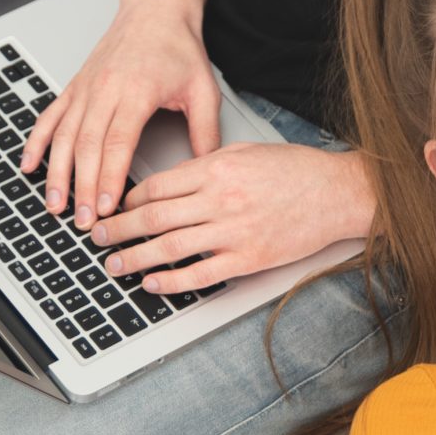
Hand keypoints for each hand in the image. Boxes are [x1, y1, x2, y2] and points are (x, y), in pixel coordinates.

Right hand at [20, 0, 220, 221]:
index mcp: (137, 91)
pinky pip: (50, 117)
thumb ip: (206, 131)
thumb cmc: (178, 47)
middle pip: (87, 146)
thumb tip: (207, 167)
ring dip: (56, 172)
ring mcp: (86, 88)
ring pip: (64, 136)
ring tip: (55, 204)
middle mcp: (106, 89)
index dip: (109, 177)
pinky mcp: (75, 86)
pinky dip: (36, 142)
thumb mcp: (203, 89)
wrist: (155, 10)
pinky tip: (28, 165)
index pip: (117, 143)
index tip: (107, 207)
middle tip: (82, 220)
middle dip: (82, 187)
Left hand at [85, 141, 373, 293]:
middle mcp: (220, 199)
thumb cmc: (297, 170)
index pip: (158, 186)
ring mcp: (233, 231)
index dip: (129, 199)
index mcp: (217, 168)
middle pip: (154, 217)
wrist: (337, 193)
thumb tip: (172, 180)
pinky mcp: (248, 258)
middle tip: (98, 238)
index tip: (116, 208)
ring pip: (169, 247)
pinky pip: (200, 273)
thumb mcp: (246, 152)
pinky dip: (172, 280)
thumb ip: (207, 163)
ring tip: (114, 265)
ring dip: (135, 258)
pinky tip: (153, 283)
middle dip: (119, 229)